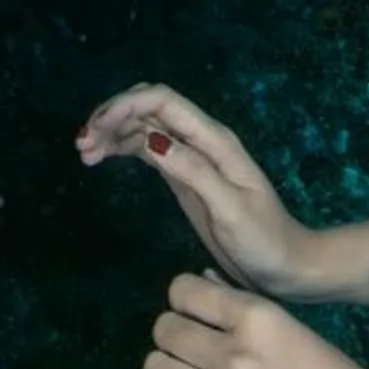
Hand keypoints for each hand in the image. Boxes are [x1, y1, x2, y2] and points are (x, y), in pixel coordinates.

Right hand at [79, 83, 316, 296]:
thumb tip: (151, 140)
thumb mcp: (230, 209)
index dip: (125, 106)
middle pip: (149, 106)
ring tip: (84, 153)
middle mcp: (200, 140)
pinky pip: (147, 149)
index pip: (163, 101)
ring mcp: (190, 157)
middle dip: (112, 116)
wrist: (285, 266)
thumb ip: (193, 171)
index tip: (95, 131)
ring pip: (143, 127)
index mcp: (214, 141)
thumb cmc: (263, 240)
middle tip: (82, 145)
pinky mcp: (183, 176)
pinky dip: (122, 148)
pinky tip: (102, 159)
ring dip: (112, 132)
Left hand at [142, 271, 368, 368]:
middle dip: (172, 337)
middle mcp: (233, 359)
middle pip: (164, 331)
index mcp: (259, 321)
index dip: (182, 302)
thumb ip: (246, 314)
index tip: (191, 315)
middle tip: (188, 352)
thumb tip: (201, 286)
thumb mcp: (298, 334)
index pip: (183, 292)